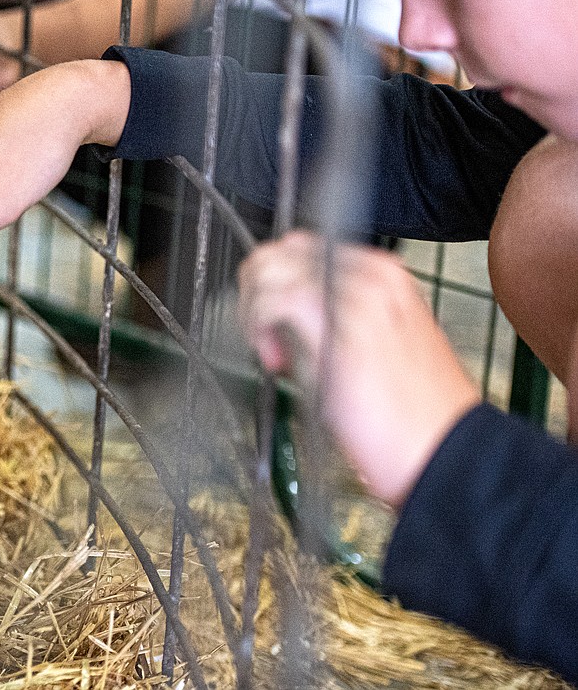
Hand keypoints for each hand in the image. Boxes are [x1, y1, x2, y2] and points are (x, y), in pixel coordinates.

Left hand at [238, 231, 481, 507]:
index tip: (277, 332)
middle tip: (268, 343)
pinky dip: (260, 326)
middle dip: (257, 294)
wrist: (448, 451)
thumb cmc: (412, 416)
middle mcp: (371, 274)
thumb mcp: (370, 349)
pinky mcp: (342, 321)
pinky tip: (277, 362)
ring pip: (270, 268)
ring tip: (276, 357)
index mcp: (382, 277)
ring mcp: (357, 293)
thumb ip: (329, 324)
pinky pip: (274, 298)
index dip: (275, 290)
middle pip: (280, 252)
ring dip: (255, 312)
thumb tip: (284, 324)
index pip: (300, 252)